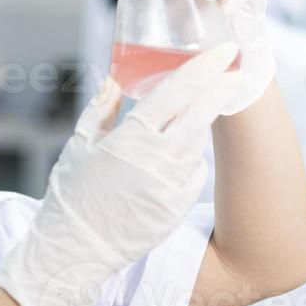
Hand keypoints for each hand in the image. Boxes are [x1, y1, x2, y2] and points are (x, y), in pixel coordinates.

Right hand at [0, 43, 241, 305]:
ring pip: (196, 144)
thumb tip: (116, 81)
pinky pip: (193, 175)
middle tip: (235, 69)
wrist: (74, 252)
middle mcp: (157, 162)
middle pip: (200, 115)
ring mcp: (171, 187)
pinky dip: (187, 162)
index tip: (223, 53)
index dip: (202, 70)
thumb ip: (101, 109)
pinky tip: (170, 162)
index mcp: (130, 140)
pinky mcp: (178, 209)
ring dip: (196, 127)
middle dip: (221, 89)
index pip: (175, 94)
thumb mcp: (78, 146)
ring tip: (182, 122)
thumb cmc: (70, 196)